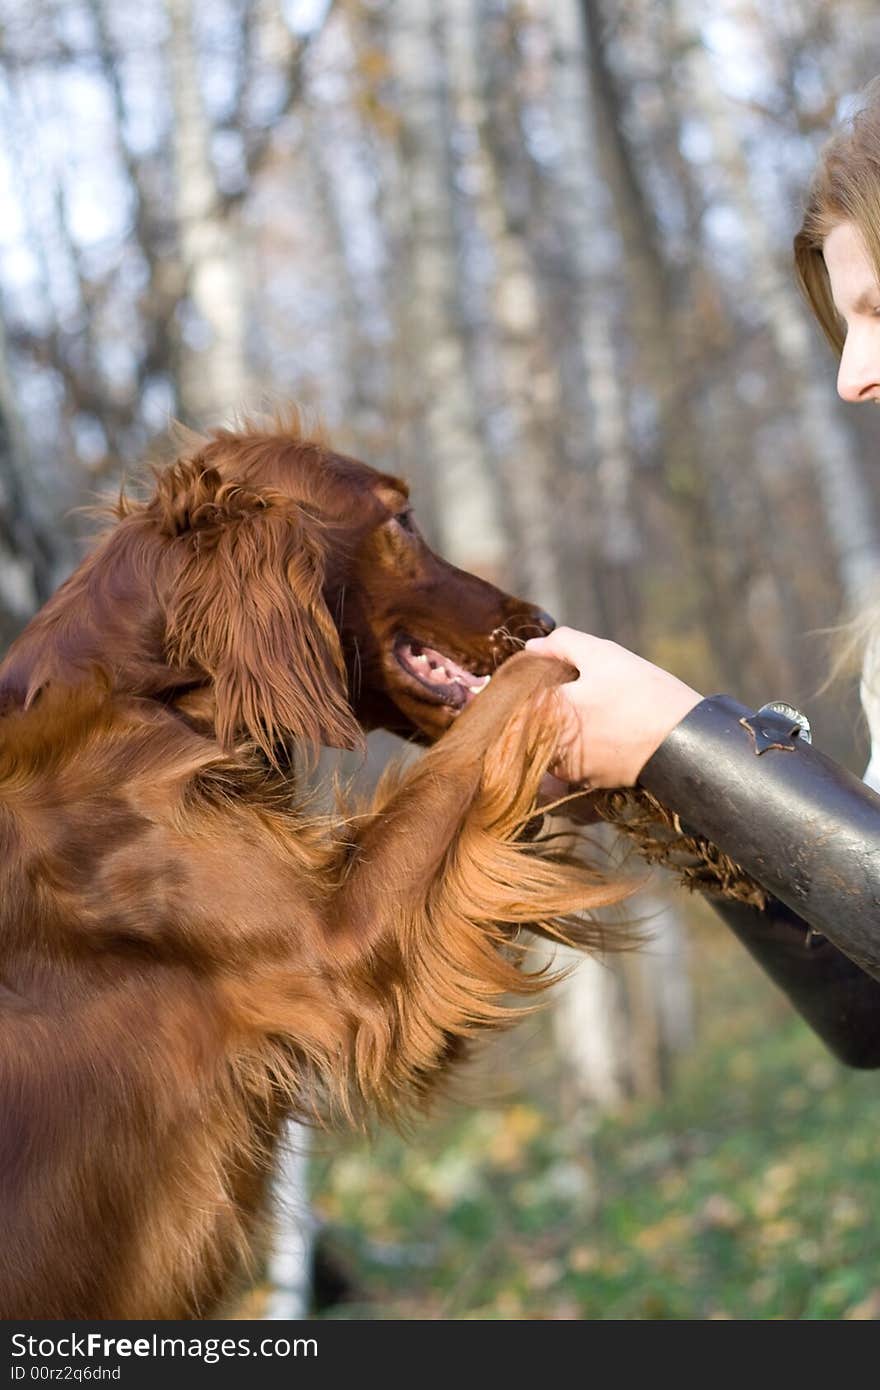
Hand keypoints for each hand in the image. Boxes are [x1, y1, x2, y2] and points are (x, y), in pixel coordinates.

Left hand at [525, 628, 702, 787]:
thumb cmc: (642, 694)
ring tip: (588, 707)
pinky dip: (572, 745)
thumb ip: (562, 644)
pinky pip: (566, 761)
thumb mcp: (604, 655)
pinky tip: (598, 729)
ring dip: (553, 726)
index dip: (512, 683)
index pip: (510, 697)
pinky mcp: (586, 782)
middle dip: (538, 704)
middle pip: (525, 721)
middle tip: (566, 688)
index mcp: (546, 712)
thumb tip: (531, 646)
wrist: (683, 744)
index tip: (520, 676)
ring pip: (545, 742)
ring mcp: (567, 769)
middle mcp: (549, 746)